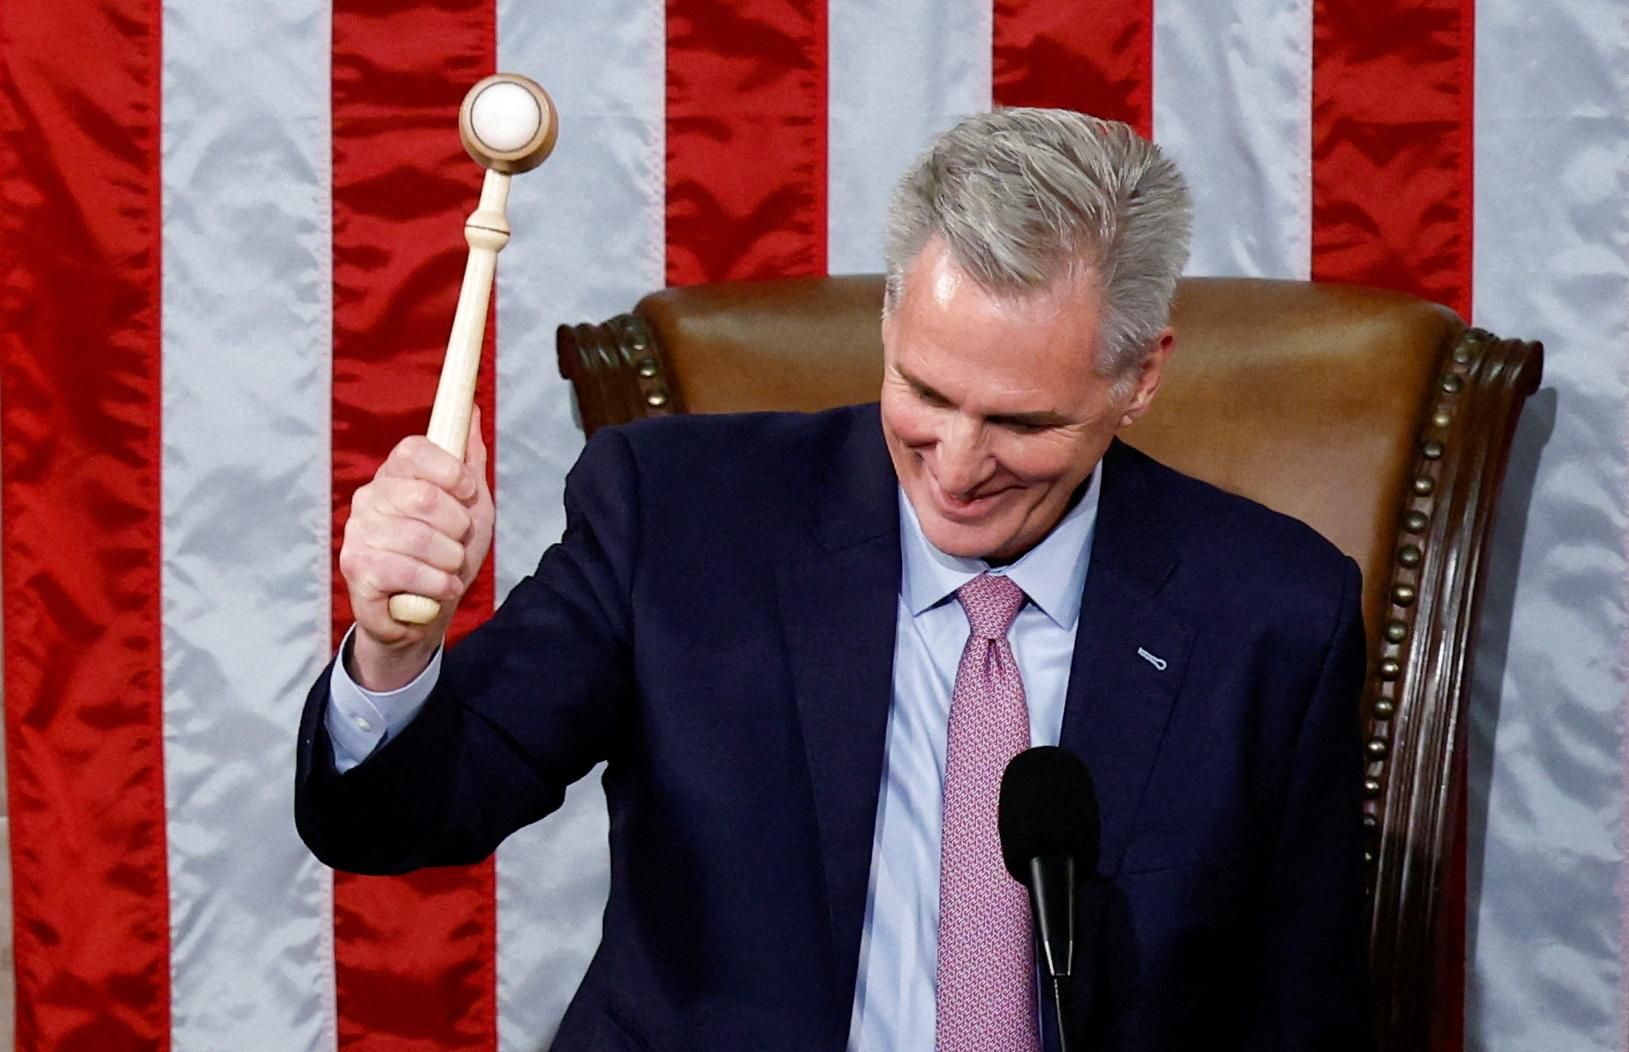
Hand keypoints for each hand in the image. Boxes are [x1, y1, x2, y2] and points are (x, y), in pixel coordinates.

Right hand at [339, 407, 494, 689]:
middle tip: (458, 542)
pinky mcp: (355, 568)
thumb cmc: (446, 555)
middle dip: (458, 526)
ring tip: (448, 570)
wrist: (426, 613)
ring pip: (419, 538)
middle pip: (424, 496)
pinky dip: (436, 584)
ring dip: (450, 560)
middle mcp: (370, 498)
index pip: (413, 451)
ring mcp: (358, 532)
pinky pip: (405, 571)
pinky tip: (439, 588)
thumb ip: (469, 461)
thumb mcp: (470, 506)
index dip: (450, 471)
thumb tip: (473, 410)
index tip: (468, 492)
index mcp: (395, 476)